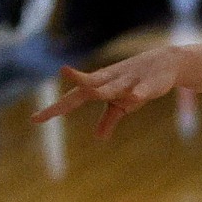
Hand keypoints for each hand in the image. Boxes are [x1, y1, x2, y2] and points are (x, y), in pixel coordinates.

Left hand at [29, 48, 183, 137]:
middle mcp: (110, 81)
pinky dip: (139, 92)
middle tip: (55, 85)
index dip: (55, 109)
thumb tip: (99, 137)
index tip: (35, 119)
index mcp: (100, 86)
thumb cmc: (138, 83)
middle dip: (73, 86)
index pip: (73, 99)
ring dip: (101, 89)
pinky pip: (143, 89)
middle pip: (88, 86)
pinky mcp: (149, 83)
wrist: (166, 63)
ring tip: (89, 91)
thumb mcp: (122, 105)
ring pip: (113, 87)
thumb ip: (109, 119)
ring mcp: (129, 81)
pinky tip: (136, 95)